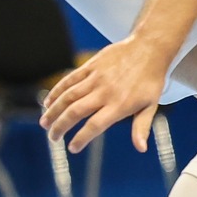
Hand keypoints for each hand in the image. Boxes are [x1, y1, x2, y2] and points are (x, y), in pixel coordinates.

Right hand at [40, 37, 169, 154]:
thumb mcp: (151, 105)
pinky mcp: (91, 66)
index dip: (81, 138)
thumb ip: (141, 127)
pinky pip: (69, 80)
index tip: (72, 148)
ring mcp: (96, 78)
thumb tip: (141, 149)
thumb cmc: (152, 80)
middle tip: (53, 138)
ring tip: (44, 123)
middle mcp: (105, 92)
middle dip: (60, 127)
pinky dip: (56, 92)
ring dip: (53, 111)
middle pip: (75, 112)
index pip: (94, 125)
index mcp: (120, 105)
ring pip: (68, 96)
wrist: (150, 48)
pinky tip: (48, 102)